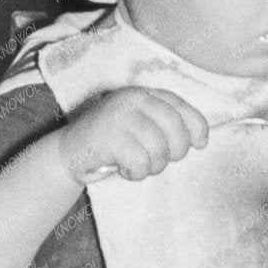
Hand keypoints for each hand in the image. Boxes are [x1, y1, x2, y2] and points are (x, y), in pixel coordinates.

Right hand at [55, 86, 208, 186]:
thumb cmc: (110, 143)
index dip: (196, 126)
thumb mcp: (138, 124)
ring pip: (159, 149)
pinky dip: (137, 174)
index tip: (200, 144)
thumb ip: (163, 124)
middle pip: (174, 129)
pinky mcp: (109, 137)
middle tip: (159, 161)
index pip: (180, 106)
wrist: (68, 153)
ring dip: (154, 167)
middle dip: (174, 152)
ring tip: (139, 167)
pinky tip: (125, 171)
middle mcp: (131, 100)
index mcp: (141, 94)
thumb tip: (199, 141)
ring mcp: (119, 117)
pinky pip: (140, 162)